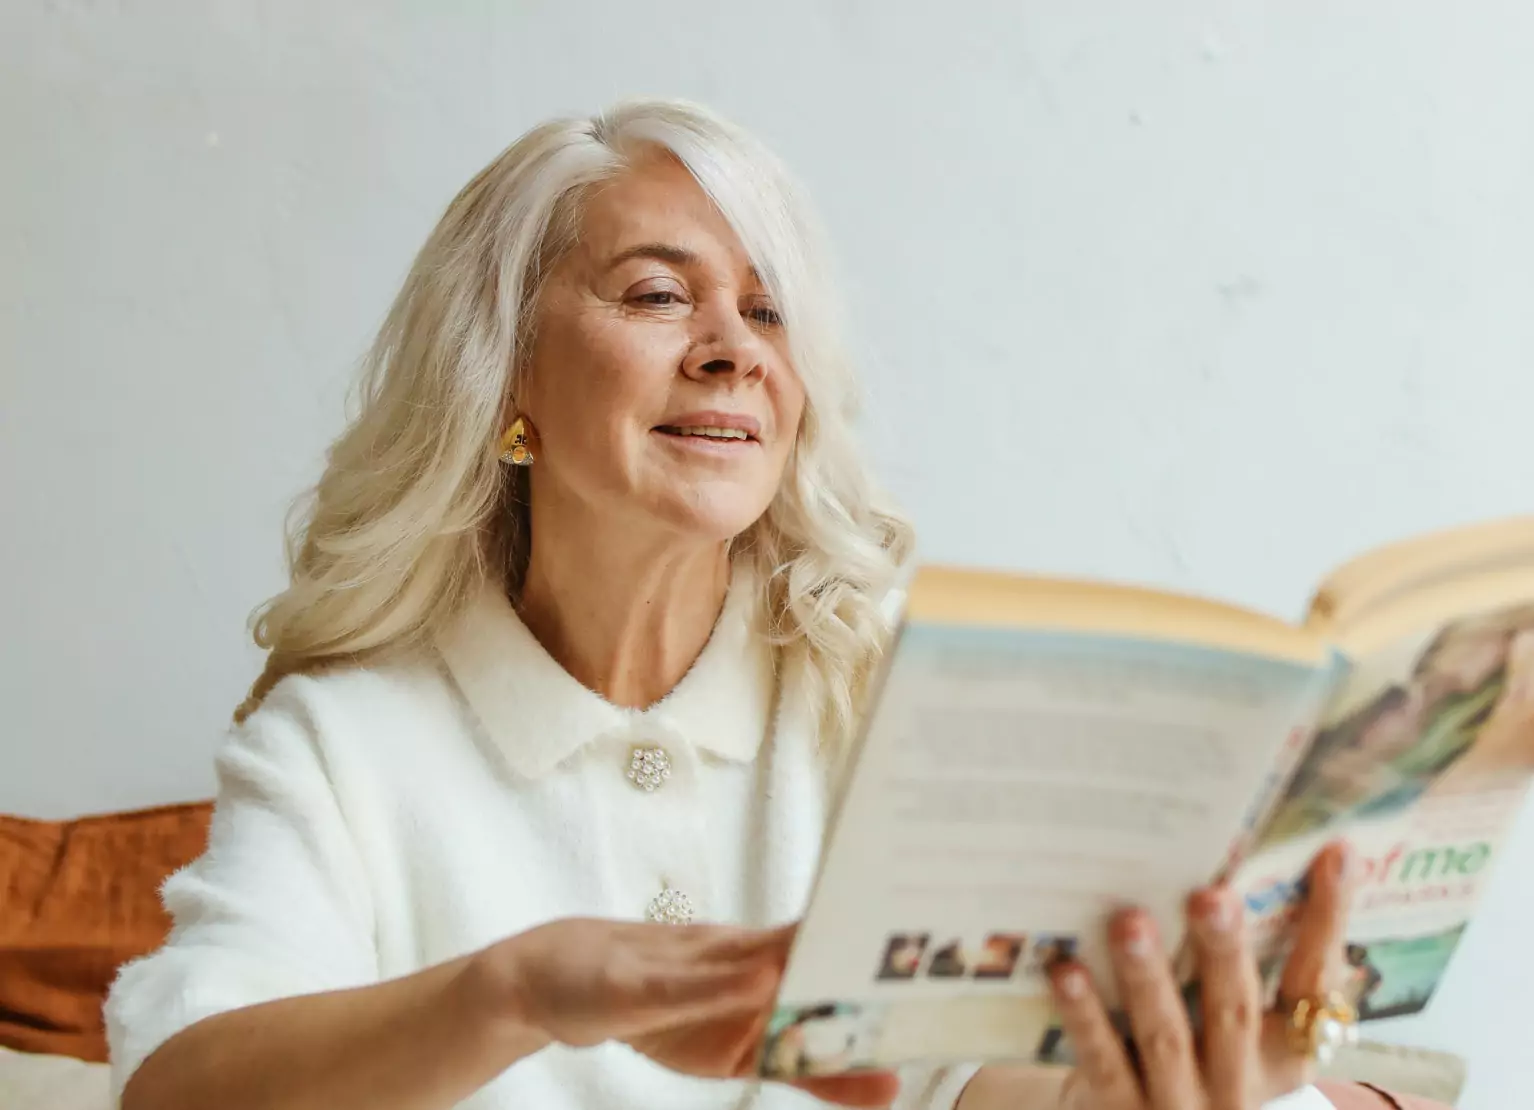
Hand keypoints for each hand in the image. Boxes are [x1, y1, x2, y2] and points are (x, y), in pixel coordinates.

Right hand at [475, 918, 898, 1106]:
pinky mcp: (641, 986)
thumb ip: (810, 1070)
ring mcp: (688, 966)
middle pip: (806, 953)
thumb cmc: (655, 1005)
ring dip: (803, 957)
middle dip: (858, 952)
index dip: (886, 963)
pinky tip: (759, 984)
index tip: (945, 966)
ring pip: (753, 960)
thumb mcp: (740, 1053)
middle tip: (918, 952)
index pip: (837, 968)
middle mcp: (735, 959)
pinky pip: (686, 988)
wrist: (553, 981)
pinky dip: (724, 985)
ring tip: (856, 956)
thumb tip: (886, 1085)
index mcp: (766, 974)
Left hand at [1047, 841, 1353, 1109]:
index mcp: (1282, 1053)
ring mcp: (1178, 1101)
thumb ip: (1240, 962)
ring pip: (1164, 1035)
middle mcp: (1238, 1083)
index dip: (1328, 922)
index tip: (1338, 854)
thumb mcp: (1240, 1031)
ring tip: (1130, 923)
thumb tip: (1245, 854)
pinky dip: (1085, 1014)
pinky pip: (1102, 1058)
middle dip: (1223, 951)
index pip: (1313, 984)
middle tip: (1211, 895)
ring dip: (1147, 977)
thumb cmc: (1198, 1061)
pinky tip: (1068, 971)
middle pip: (1233, 1010)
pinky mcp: (1118, 1109)